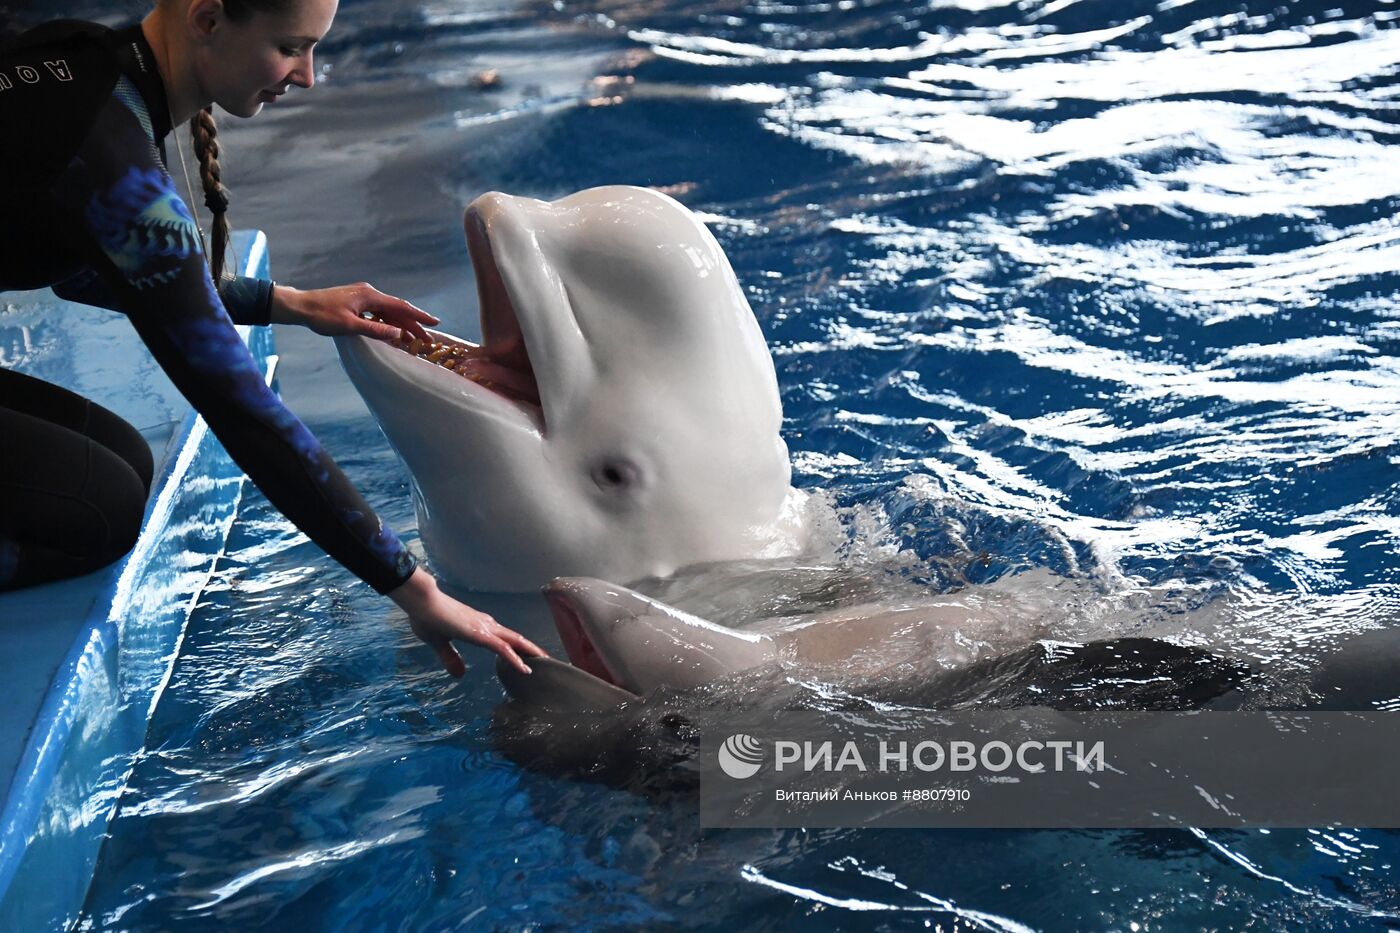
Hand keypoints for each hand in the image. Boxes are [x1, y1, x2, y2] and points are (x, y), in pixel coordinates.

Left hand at [270, 282, 439, 342]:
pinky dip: (387, 323)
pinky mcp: (355, 302)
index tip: (435, 322)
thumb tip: (398, 334)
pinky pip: (378, 313)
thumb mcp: (350, 326)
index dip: (419, 316)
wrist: (301, 306)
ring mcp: (362, 297)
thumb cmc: (322, 316)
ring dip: (400, 325)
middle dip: (413, 324)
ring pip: (387, 312)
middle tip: (428, 339)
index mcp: (370, 296)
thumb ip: (376, 330)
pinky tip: (391, 333)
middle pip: (397, 310)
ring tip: (413, 340)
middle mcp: (369, 293)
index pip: (401, 307)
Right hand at [388, 567, 546, 676]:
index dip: (516, 646)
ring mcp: (485, 629)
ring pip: (514, 642)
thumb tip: (459, 674)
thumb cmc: (427, 616)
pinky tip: (525, 669)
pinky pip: (503, 649)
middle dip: (530, 649)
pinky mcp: (480, 634)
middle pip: (515, 638)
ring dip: (530, 653)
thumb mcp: (439, 642)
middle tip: (545, 659)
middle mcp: (486, 625)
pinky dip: (515, 659)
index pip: (503, 638)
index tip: (527, 656)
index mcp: (478, 626)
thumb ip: (450, 657)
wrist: (421, 601)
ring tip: (545, 662)